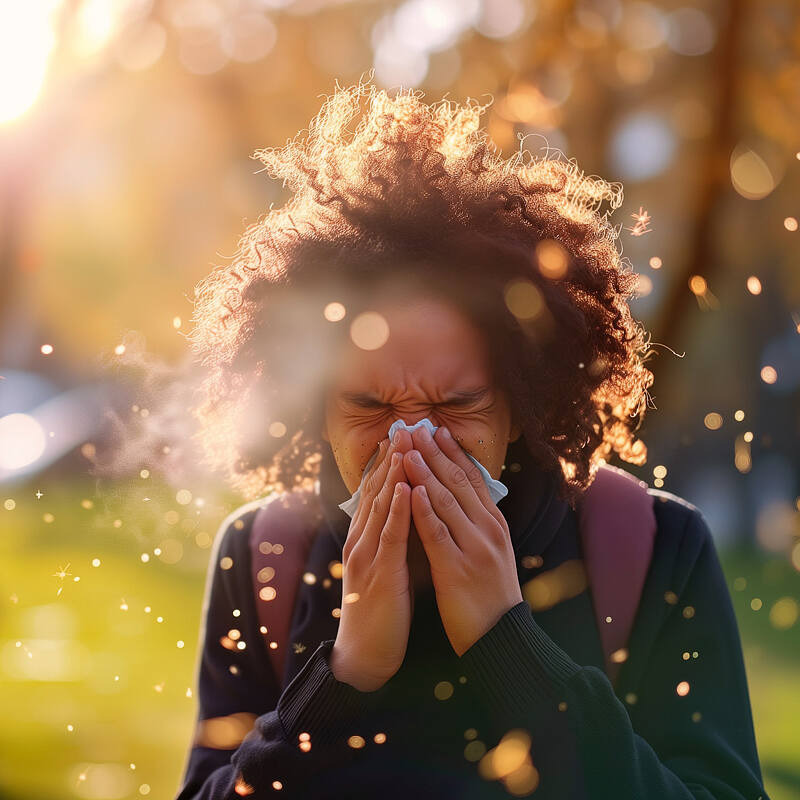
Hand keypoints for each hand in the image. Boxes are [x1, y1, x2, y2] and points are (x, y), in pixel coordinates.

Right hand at [331, 429, 414, 690]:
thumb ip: (394, 538)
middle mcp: (361, 541)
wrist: (364, 656)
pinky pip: (389, 536)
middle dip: (391, 457)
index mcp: (365, 538)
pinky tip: (404, 487)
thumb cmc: (380, 611)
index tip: (402, 434)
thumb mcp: (386, 566)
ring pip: (380, 506)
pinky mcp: (378, 574)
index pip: (377, 492)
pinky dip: (396, 509)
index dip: (389, 462)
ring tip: (405, 443)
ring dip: (393, 473)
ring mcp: (366, 556)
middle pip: (376, 491)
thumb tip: (412, 510)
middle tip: (403, 425)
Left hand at [401, 426, 522, 656]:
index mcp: (494, 524)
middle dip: (435, 453)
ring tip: (408, 449)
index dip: (453, 452)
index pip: (473, 479)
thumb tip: (461, 496)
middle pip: (459, 482)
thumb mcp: (491, 551)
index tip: (437, 430)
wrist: (501, 638)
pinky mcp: (458, 568)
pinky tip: (412, 491)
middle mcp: (488, 529)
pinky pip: (438, 534)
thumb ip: (477, 523)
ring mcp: (474, 547)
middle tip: (416, 428)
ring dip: (425, 472)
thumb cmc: (490, 595)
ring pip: (447, 501)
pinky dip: (424, 510)